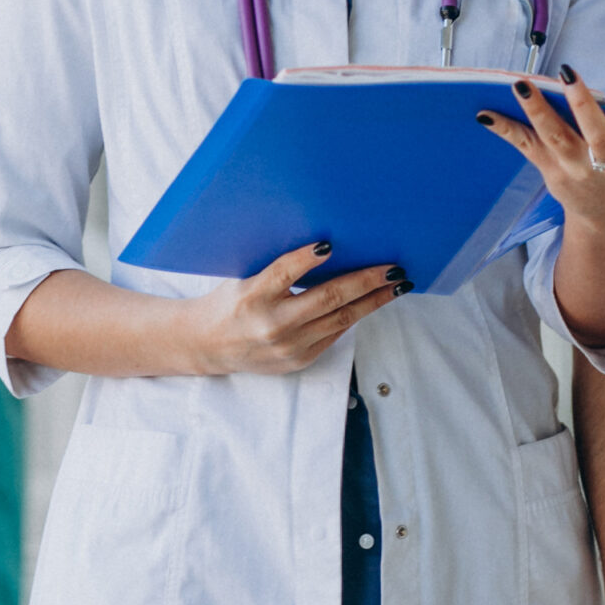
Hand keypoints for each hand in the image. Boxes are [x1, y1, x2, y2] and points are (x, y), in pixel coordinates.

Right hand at [177, 240, 403, 375]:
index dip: (305, 259)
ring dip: (373, 301)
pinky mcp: (298, 360)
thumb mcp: (244, 279)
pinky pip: (334, 334)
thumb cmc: (230, 303)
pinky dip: (354, 316)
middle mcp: (272, 324)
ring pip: (341, 319)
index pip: (283, 273)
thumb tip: (326, 247)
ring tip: (396, 286)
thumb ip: (278, 269)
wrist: (209, 345)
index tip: (330, 243)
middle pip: (327, 298)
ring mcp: (288, 346)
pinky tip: (371, 302)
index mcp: (253, 296)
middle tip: (393, 269)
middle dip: (366, 282)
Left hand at [479, 72, 604, 236]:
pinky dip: (505, 130)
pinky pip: (525, 147)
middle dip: (583, 105)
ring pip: (556, 137)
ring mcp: (577, 166)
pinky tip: (484, 114)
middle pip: (598, 133)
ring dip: (537, 110)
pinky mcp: (550, 168)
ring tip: (519, 83)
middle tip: (566, 72)